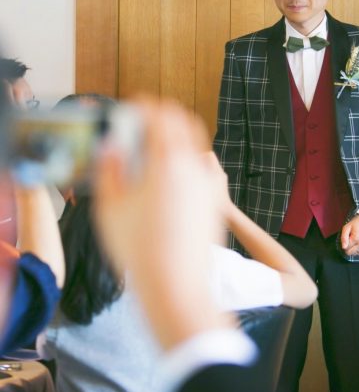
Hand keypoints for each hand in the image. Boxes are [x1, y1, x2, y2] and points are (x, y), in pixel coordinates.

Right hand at [94, 99, 231, 348]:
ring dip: (179, 133)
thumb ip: (109, 168)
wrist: (177, 286)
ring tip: (158, 146)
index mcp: (166, 161)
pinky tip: (177, 171)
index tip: (132, 107)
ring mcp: (209, 182)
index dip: (143, 105)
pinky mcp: (216, 198)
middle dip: (163, 114)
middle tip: (144, 122)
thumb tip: (113, 145)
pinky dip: (192, 156)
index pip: (159, 114)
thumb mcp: (110, 207)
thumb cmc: (138, 250)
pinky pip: (207, 164)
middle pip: (183, 120)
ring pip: (197, 141)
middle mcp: (193, 165)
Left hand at [340, 215, 358, 255]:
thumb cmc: (356, 224)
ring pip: (355, 254)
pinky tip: (358, 242)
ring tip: (355, 240)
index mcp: (356, 238)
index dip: (344, 244)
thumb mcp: (346, 227)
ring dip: (353, 249)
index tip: (347, 238)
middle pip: (350, 253)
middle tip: (350, 240)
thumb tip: (343, 247)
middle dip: (348, 247)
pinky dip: (358, 249)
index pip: (346, 248)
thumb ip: (343, 237)